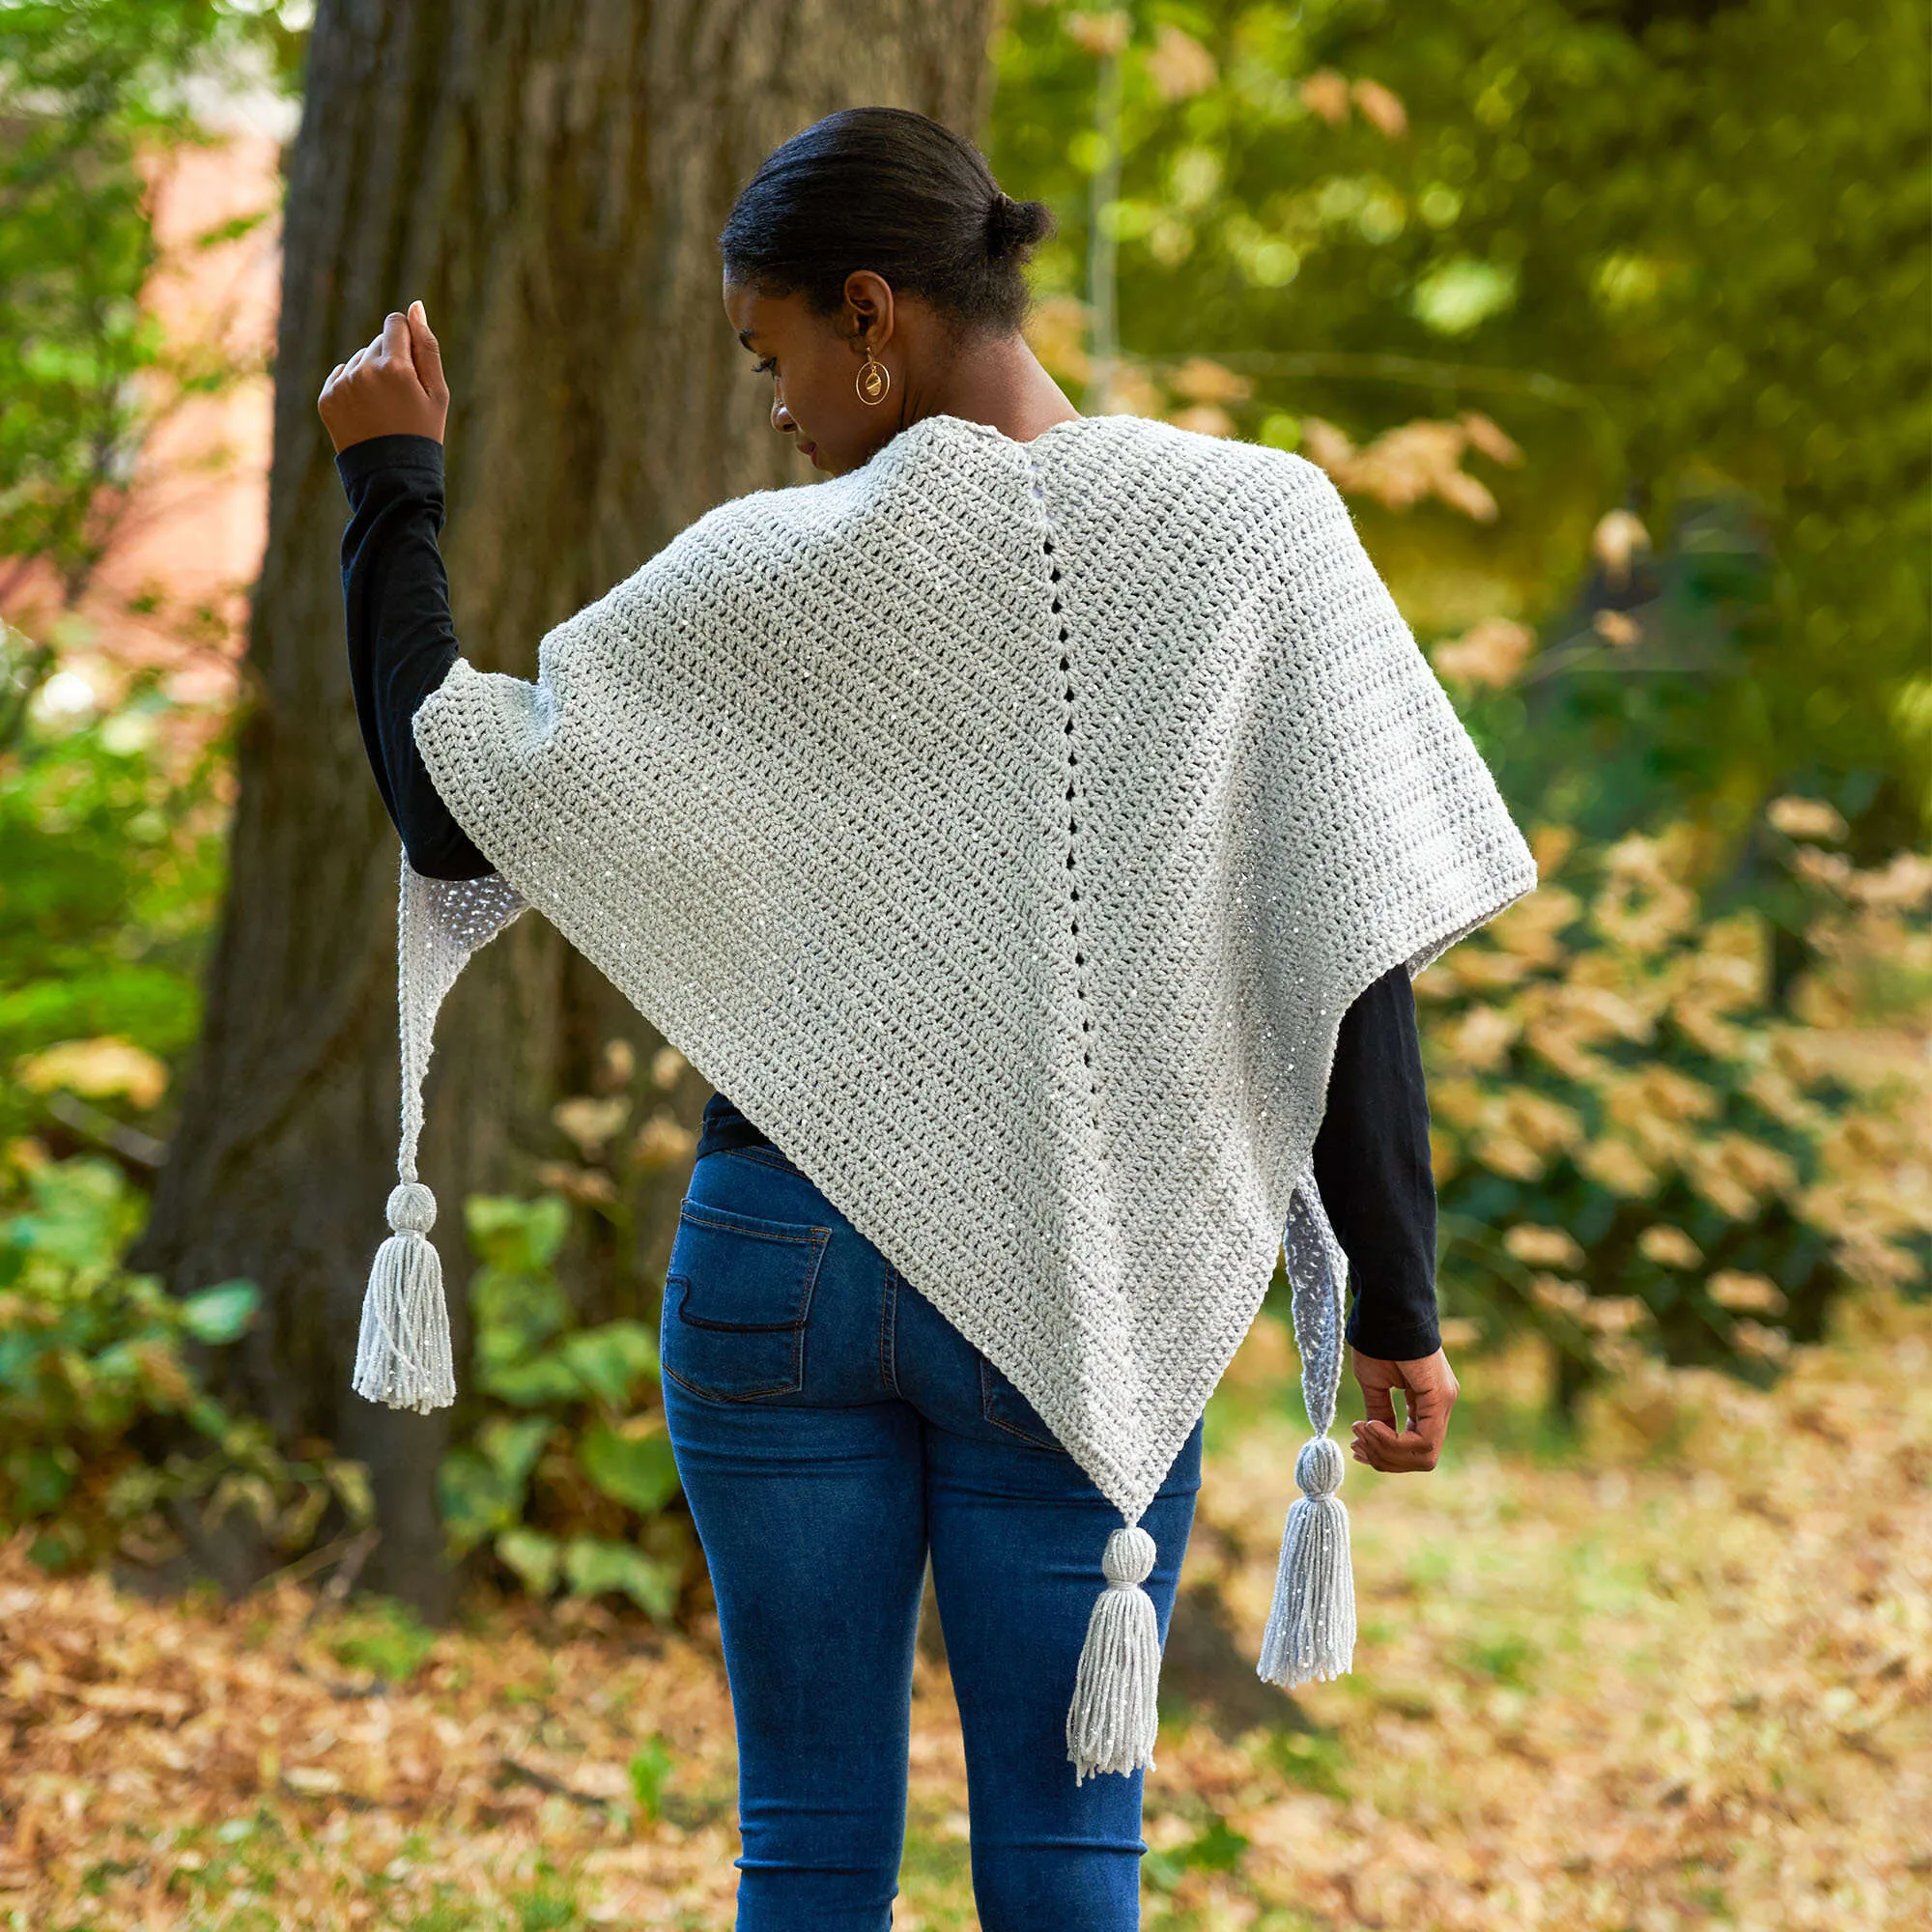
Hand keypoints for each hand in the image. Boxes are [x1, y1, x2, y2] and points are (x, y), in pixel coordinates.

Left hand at [317, 299, 448, 452]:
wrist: (393, 478)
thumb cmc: (423, 434)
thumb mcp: (437, 393)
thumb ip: (427, 346)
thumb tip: (415, 307)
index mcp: (395, 367)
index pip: (395, 324)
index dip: (407, 341)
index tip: (412, 366)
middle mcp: (364, 371)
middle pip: (377, 343)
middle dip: (391, 361)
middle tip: (401, 399)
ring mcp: (342, 385)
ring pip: (359, 360)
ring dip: (371, 375)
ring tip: (384, 409)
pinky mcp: (327, 399)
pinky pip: (341, 376)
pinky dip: (353, 388)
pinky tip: (366, 412)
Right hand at [1349, 1346, 1457, 1471]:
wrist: (1385, 1311)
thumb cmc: (1378, 1340)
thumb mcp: (1375, 1385)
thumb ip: (1380, 1413)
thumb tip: (1375, 1439)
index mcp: (1427, 1403)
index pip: (1414, 1447)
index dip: (1385, 1454)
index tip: (1356, 1444)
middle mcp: (1440, 1406)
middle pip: (1420, 1459)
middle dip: (1385, 1458)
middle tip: (1357, 1445)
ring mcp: (1443, 1402)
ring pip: (1423, 1455)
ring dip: (1386, 1451)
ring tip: (1362, 1430)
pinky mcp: (1440, 1397)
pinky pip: (1422, 1440)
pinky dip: (1393, 1441)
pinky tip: (1372, 1426)